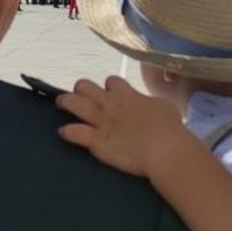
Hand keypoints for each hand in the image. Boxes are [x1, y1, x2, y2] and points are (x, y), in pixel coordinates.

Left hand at [55, 76, 185, 177]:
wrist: (165, 149)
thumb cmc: (170, 128)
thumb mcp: (164, 106)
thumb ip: (151, 103)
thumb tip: (149, 105)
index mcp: (127, 95)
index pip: (111, 81)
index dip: (109, 86)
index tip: (110, 93)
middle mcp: (110, 104)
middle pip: (85, 86)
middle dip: (80, 89)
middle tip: (80, 97)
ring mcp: (101, 121)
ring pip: (74, 103)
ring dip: (65, 102)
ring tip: (61, 104)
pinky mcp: (97, 140)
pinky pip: (74, 132)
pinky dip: (67, 131)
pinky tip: (63, 131)